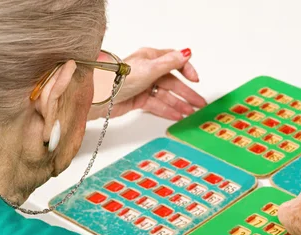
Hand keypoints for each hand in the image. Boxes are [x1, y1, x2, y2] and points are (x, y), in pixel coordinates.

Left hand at [89, 48, 206, 120]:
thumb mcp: (149, 68)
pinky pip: (157, 105)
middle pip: (172, 82)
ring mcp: (144, 86)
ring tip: (191, 112)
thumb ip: (170, 62)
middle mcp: (148, 71)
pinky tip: (177, 116)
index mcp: (150, 58)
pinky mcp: (139, 100)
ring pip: (166, 95)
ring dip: (179, 104)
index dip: (186, 70)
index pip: (174, 62)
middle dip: (187, 93)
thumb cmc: (119, 78)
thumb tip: (186, 53)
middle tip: (199, 103)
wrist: (100, 96)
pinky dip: (168, 110)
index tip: (195, 80)